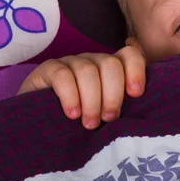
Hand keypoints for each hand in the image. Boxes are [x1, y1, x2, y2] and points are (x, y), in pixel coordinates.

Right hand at [18, 46, 146, 128]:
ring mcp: (70, 62)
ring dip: (92, 99)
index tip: (135, 94)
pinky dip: (70, 95)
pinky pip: (62, 75)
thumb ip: (120, 108)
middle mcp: (93, 61)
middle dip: (113, 94)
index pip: (130, 56)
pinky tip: (72, 114)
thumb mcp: (104, 114)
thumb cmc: (79, 123)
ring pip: (88, 70)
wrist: (37, 124)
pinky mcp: (47, 69)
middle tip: (108, 119)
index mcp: (111, 69)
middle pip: (111, 64)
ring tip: (89, 123)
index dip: (136, 71)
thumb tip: (142, 116)